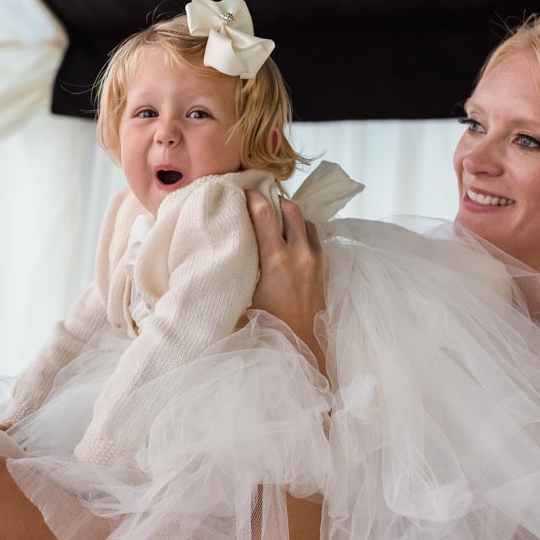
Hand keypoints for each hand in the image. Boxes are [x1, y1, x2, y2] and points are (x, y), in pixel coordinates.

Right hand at [246, 191, 327, 368]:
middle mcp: (300, 256)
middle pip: (292, 209)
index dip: (253, 197)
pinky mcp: (326, 269)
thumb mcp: (243, 299)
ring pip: (307, 222)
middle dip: (276, 200)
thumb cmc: (267, 328)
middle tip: (261, 200)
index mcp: (276, 261)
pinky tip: (291, 241)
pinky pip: (316, 239)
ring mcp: (317, 261)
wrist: (304, 348)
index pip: (265, 214)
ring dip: (292, 217)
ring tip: (276, 220)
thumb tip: (214, 258)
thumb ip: (235, 273)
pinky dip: (304, 233)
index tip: (243, 191)